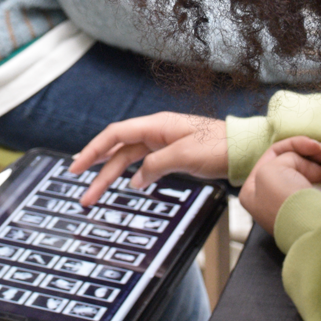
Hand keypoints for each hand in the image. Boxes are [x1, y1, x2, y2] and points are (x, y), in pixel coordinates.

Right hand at [70, 112, 227, 206]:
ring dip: (112, 177)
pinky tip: (128, 186)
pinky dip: (134, 175)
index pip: (115, 135)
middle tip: (83, 192)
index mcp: (156, 125)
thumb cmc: (219, 146)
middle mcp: (156, 132)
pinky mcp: (171, 154)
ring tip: (96, 195)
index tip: (76, 166)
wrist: (244, 149)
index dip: (93, 150)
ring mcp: (162, 143)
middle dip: (97, 170)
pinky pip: (144, 164)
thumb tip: (136, 180)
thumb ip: (156, 166)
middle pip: (118, 150)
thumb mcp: (184, 156)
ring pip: (129, 159)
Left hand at [240, 137, 320, 234]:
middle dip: (319, 155)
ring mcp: (293, 204)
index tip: (315, 145)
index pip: (276, 154)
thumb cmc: (284, 200)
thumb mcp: (274, 168)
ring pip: (314, 174)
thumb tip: (308, 165)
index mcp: (253, 187)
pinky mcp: (312, 211)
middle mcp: (270, 195)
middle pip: (297, 162)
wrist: (308, 232)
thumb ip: (288, 156)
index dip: (297, 144)